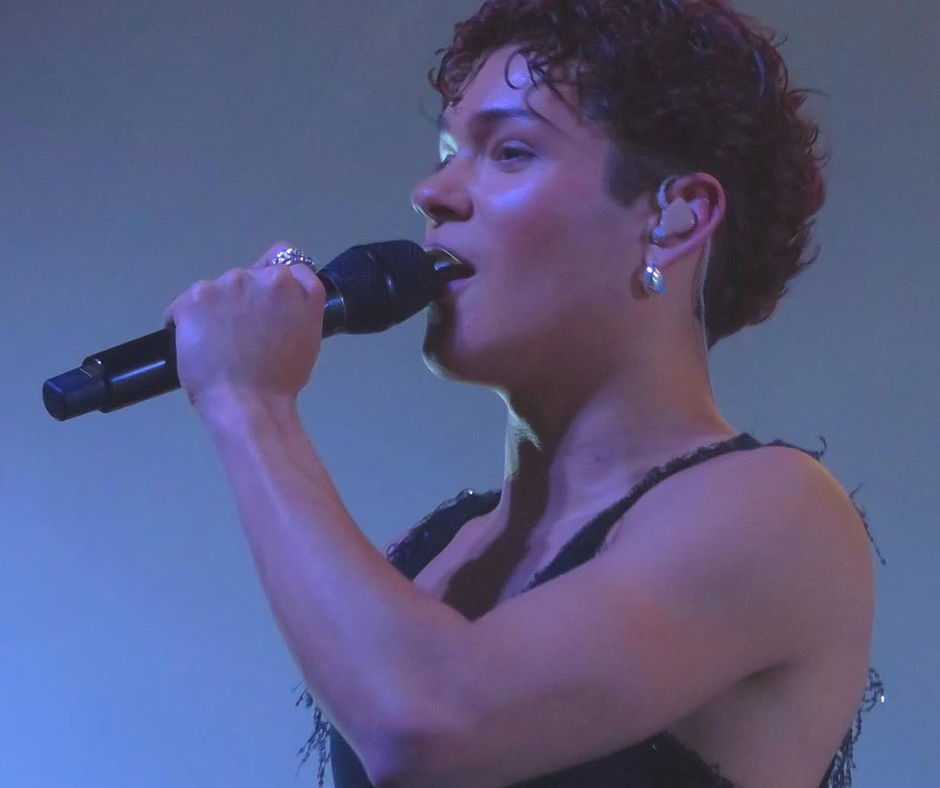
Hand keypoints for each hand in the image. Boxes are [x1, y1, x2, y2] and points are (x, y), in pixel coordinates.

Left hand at [163, 243, 324, 411]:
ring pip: (216, 291)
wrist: (249, 404)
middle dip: (242, 301)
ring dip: (215, 311)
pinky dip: (185, 322)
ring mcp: (229, 283)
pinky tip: (195, 345)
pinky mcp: (195, 296)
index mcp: (300, 287)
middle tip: (241, 337)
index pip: (286, 258)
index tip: (265, 305)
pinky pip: (184, 305)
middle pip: (247, 277)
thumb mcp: (308, 337)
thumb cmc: (280, 381)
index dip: (273, 281)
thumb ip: (297, 308)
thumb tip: (279, 303)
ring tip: (218, 346)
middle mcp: (267, 277)